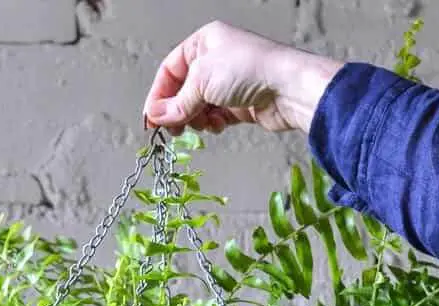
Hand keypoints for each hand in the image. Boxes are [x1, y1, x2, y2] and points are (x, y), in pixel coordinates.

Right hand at [143, 21, 342, 135]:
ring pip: (198, 107)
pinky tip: (219, 125)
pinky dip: (213, 124)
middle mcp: (215, 60)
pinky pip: (215, 117)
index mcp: (204, 43)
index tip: (151, 119)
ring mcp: (228, 83)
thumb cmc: (249, 70)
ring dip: (196, 119)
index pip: (170, 70)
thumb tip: (155, 116)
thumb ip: (177, 102)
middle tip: (172, 129)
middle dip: (177, 111)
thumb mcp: (202, 80)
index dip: (158, 96)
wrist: (287, 88)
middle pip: (183, 91)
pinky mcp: (239, 104)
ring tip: (202, 124)